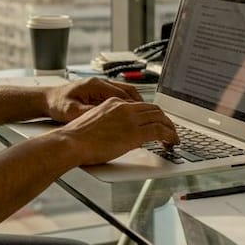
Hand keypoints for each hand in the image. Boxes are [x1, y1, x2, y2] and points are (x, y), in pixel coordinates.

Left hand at [43, 76, 142, 122]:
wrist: (46, 99)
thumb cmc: (57, 104)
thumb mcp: (71, 111)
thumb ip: (88, 113)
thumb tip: (104, 116)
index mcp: (95, 85)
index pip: (122, 93)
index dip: (135, 105)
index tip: (144, 115)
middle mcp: (99, 83)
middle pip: (128, 90)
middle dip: (140, 103)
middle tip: (150, 116)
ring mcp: (99, 87)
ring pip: (124, 92)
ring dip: (134, 103)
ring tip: (143, 116)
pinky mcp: (97, 92)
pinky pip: (118, 95)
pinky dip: (126, 104)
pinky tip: (129, 115)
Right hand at [57, 98, 179, 166]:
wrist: (71, 142)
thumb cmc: (76, 138)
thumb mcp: (95, 122)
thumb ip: (109, 123)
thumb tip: (117, 133)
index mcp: (113, 103)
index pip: (140, 105)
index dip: (152, 114)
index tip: (156, 122)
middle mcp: (124, 107)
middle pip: (153, 109)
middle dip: (165, 120)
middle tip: (169, 130)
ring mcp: (130, 119)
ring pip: (160, 118)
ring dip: (170, 128)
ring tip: (173, 138)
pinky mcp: (134, 133)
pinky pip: (159, 131)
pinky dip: (169, 135)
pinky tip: (171, 142)